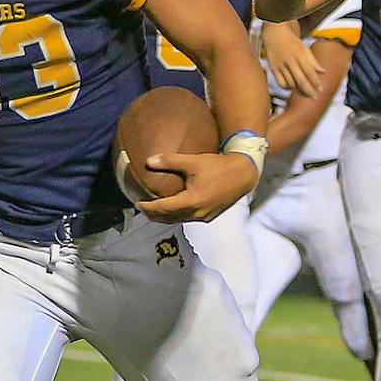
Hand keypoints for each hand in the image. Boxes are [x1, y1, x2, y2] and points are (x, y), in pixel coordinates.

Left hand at [135, 151, 258, 223]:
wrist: (243, 174)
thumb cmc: (218, 166)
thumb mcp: (193, 161)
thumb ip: (170, 161)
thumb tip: (148, 161)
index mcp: (192, 201)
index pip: (163, 208)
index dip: (148, 207)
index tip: (137, 203)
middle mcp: (197, 213)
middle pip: (169, 218)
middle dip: (153, 215)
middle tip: (141, 209)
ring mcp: (205, 216)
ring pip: (179, 220)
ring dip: (165, 217)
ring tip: (153, 210)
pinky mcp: (210, 216)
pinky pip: (188, 218)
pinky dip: (177, 215)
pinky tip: (173, 208)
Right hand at [260, 21, 323, 97]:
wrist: (274, 34)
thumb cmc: (291, 42)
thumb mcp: (304, 48)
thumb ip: (313, 61)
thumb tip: (323, 72)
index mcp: (299, 55)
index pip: (310, 72)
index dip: (316, 82)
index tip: (321, 90)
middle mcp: (290, 61)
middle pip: (301, 80)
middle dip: (309, 91)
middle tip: (315, 97)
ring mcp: (281, 65)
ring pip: (291, 83)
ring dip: (298, 89)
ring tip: (304, 91)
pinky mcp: (273, 68)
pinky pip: (281, 83)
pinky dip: (287, 87)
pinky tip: (292, 86)